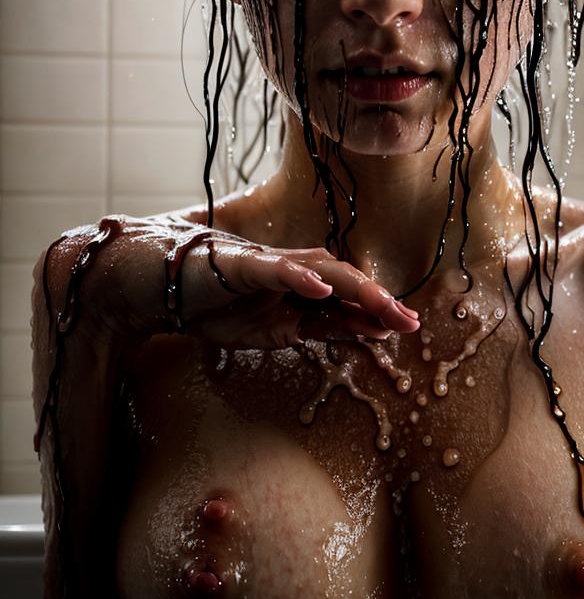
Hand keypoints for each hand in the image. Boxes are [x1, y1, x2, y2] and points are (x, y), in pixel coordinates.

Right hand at [40, 215, 418, 350]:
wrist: (158, 286)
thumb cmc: (214, 303)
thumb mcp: (271, 329)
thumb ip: (312, 328)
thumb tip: (359, 334)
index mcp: (300, 290)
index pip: (346, 302)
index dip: (377, 314)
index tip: (408, 330)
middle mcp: (291, 273)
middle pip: (344, 283)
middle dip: (378, 302)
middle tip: (411, 324)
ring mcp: (268, 266)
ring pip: (320, 271)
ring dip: (353, 287)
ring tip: (383, 303)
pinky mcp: (241, 264)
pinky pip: (275, 268)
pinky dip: (298, 277)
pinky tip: (320, 287)